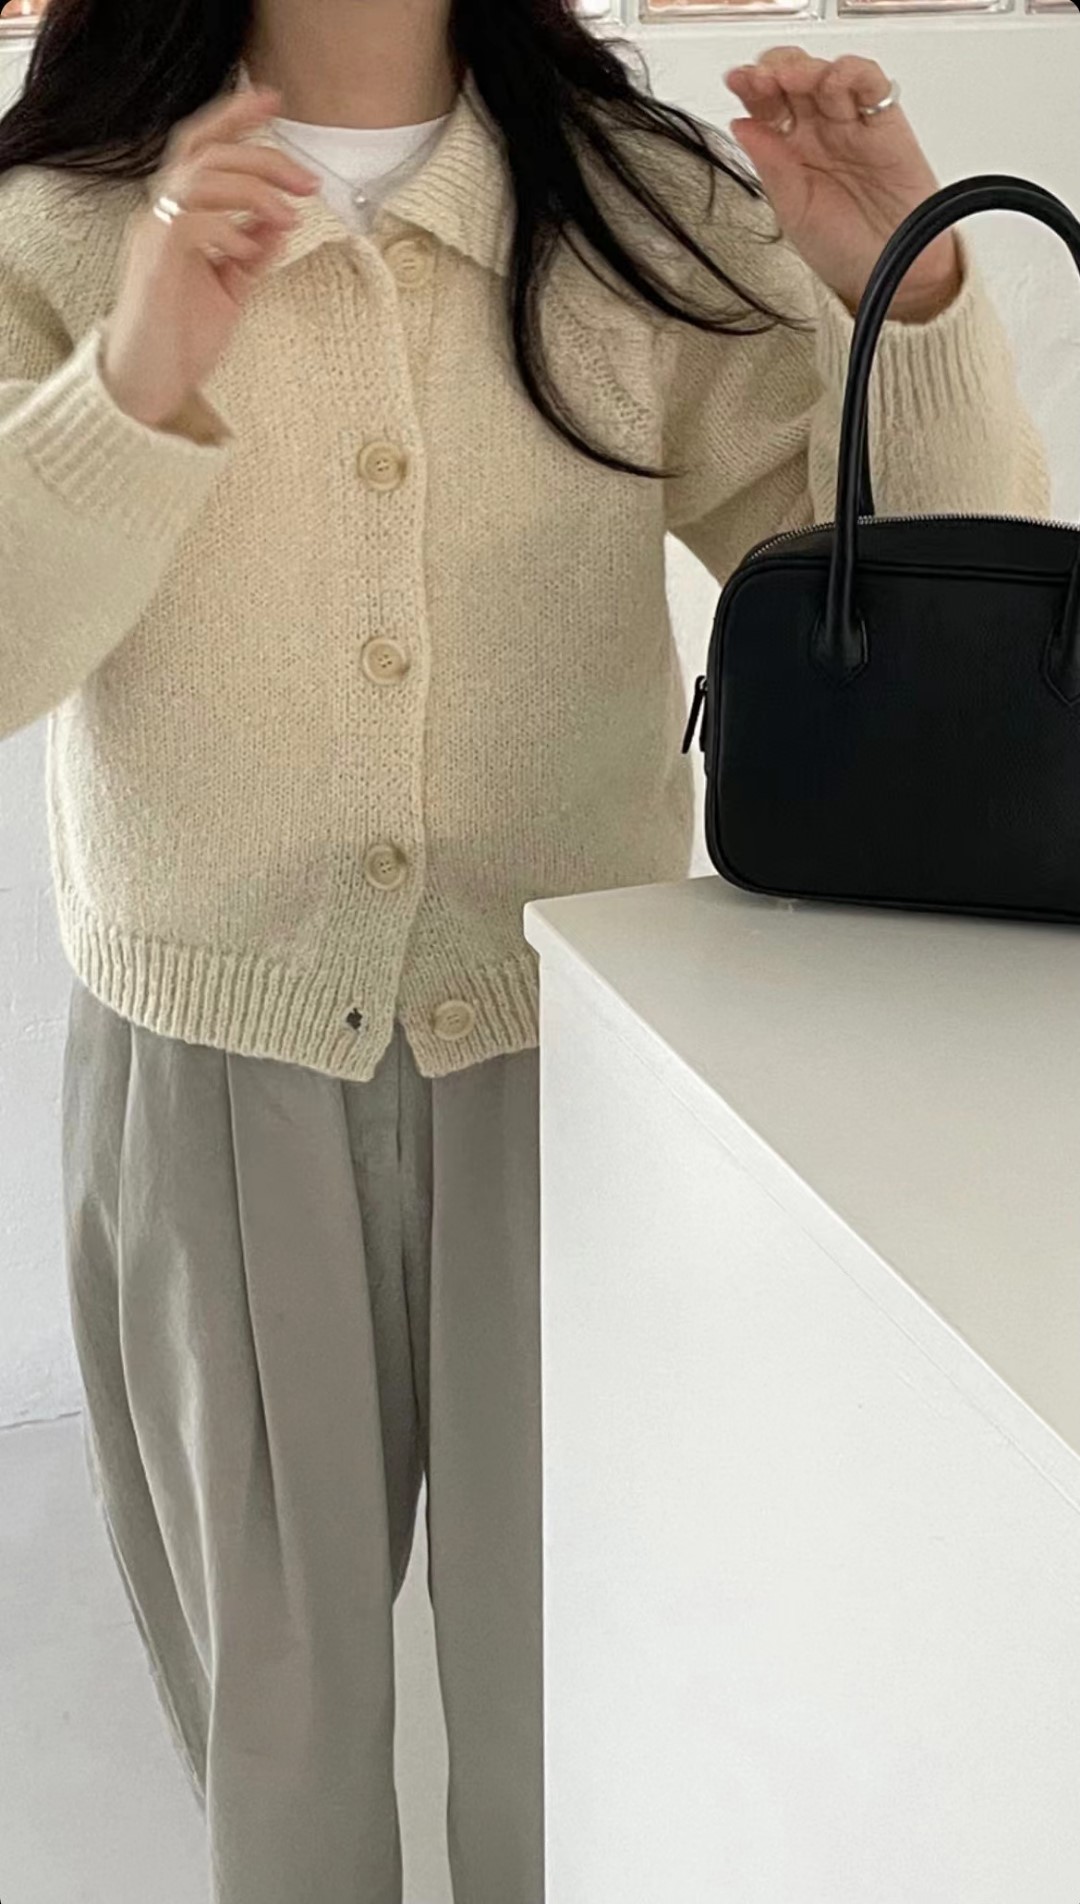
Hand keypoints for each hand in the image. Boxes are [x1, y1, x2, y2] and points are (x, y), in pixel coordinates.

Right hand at [101, 85, 319, 431]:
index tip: (274, 101)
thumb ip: (253, 251)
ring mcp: (153, 234)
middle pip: (206, 152)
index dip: (233, 118)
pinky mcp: (154, 261)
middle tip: (308, 180)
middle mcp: (160, 213)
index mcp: (178, 214)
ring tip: (289, 213)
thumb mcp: (231, 289)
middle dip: (263, 156)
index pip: (202, 147)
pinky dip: (227, 227)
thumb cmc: (182, 340)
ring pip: (200, 177)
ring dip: (253, 188)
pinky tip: (247, 250)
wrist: (148, 386)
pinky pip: (191, 222)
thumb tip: (281, 218)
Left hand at [724, 49, 961, 323]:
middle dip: (774, 70)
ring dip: (807, 68)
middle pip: (793, 79)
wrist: (892, 273)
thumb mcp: (793, 212)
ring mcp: (850, 123)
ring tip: (791, 80)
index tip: (737, 82)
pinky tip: (834, 81)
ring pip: (827, 74)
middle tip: (762, 78)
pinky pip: (871, 83)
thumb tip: (741, 126)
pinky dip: (853, 73)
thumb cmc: (843, 250)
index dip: (751, 87)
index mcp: (788, 151)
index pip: (766, 105)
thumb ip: (770, 167)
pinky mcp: (885, 122)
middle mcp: (818, 131)